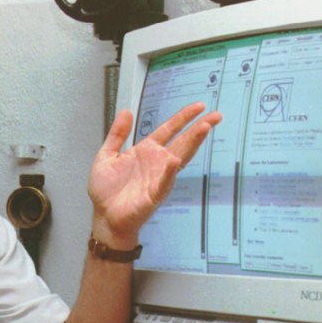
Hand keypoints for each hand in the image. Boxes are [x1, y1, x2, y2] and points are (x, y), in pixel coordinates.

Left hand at [88, 102, 221, 248]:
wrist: (104, 216)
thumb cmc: (106, 189)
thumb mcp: (106, 155)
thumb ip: (117, 135)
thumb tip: (126, 111)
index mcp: (146, 150)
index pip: (169, 129)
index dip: (183, 117)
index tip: (200, 106)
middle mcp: (157, 162)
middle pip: (182, 141)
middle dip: (199, 128)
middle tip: (217, 115)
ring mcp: (158, 177)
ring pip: (180, 157)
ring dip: (192, 143)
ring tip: (204, 128)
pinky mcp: (154, 194)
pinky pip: (164, 182)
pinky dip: (170, 172)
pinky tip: (176, 161)